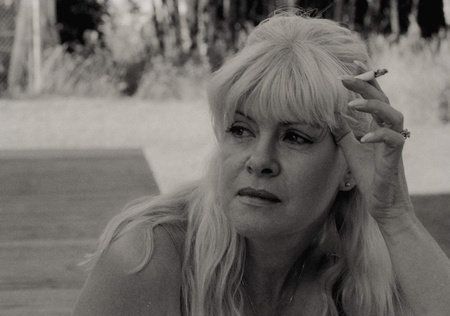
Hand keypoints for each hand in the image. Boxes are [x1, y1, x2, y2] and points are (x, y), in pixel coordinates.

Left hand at [331, 62, 413, 225]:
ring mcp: (394, 142)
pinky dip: (378, 136)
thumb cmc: (367, 172)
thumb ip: (342, 128)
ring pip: (393, 115)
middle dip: (365, 84)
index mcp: (377, 124)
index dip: (365, 78)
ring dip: (373, 106)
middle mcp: (388, 128)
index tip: (352, 63)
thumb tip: (326, 111)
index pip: (373, 96)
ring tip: (352, 103)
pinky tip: (362, 136)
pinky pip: (393, 140)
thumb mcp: (349, 146)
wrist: (381, 201)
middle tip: (345, 77)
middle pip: (382, 98)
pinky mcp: (396, 157)